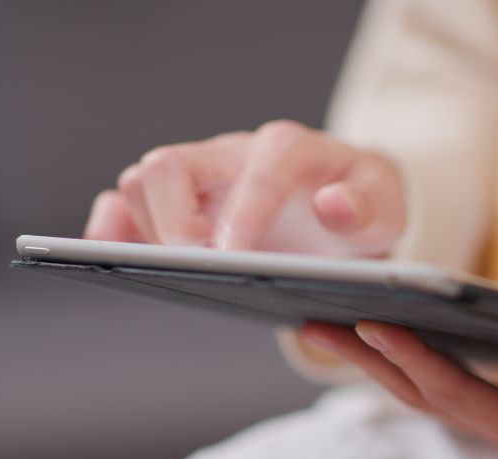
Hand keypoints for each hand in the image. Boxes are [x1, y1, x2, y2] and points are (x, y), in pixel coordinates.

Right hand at [83, 120, 405, 256]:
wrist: (343, 204)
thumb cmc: (359, 205)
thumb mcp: (385, 208)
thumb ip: (368, 207)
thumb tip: (333, 206)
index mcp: (288, 148)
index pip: (259, 166)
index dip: (244, 210)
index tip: (235, 255)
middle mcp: (232, 154)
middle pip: (171, 164)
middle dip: (176, 220)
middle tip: (200, 266)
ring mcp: (199, 177)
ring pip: (141, 180)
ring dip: (146, 229)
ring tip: (173, 271)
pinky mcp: (176, 203)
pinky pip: (121, 204)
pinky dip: (111, 232)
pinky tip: (120, 262)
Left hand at [300, 321, 497, 458]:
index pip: (458, 393)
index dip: (413, 358)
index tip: (369, 321)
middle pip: (422, 395)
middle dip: (367, 360)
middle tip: (311, 321)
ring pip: (430, 395)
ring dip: (379, 364)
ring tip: (333, 327)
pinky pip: (452, 391)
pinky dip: (415, 366)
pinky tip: (398, 343)